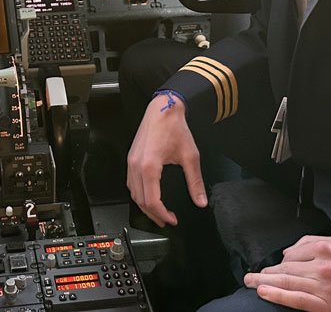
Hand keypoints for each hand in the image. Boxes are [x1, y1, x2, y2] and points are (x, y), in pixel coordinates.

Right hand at [125, 95, 206, 226]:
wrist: (163, 109)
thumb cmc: (174, 127)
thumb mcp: (190, 156)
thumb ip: (195, 181)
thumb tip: (200, 200)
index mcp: (150, 166)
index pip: (152, 200)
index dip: (162, 214)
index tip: (172, 219)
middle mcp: (136, 165)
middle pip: (140, 200)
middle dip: (153, 214)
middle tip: (166, 221)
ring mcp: (131, 161)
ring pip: (133, 192)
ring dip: (144, 205)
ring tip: (158, 213)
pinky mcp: (131, 158)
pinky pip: (131, 182)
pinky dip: (139, 194)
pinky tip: (148, 196)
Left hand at [243, 235, 330, 311]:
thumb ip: (311, 243)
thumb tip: (287, 252)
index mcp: (325, 248)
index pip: (292, 254)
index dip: (279, 262)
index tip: (270, 267)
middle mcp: (322, 266)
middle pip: (285, 268)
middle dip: (265, 272)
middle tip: (249, 276)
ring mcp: (322, 286)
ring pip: (286, 282)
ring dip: (264, 282)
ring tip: (250, 282)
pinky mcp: (324, 305)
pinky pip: (295, 299)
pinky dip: (277, 295)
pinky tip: (264, 293)